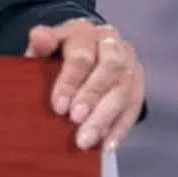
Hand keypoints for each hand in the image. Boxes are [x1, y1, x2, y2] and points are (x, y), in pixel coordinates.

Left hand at [24, 18, 144, 151]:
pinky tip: (107, 145)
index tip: (58, 107)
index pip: (81, 55)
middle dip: (92, 98)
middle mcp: (110, 42)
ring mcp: (128, 61)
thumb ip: (41, 44)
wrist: (82, 50)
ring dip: (106, 117)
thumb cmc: (58, 53)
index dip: (70, 81)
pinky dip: (120, 127)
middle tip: (76, 121)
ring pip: (123, 89)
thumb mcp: (45, 47)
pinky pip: (134, 105)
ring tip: (88, 140)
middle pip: (109, 69)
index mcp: (84, 31)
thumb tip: (39, 37)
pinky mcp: (138, 80)